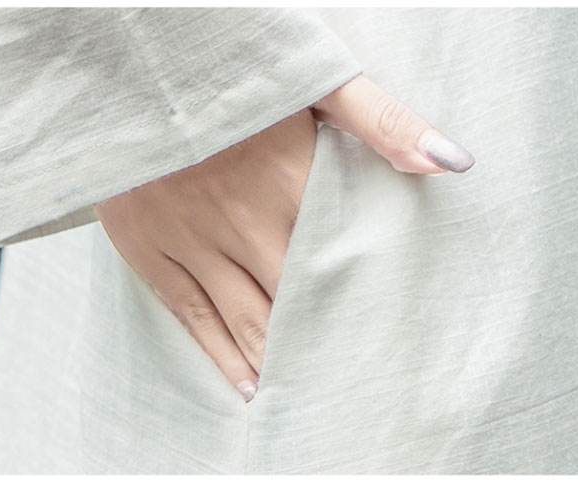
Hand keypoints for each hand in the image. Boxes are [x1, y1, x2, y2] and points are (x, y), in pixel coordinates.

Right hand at [94, 74, 474, 401]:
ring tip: (310, 397)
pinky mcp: (153, 250)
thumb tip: (452, 162)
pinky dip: (224, 357)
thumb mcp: (313, 81)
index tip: (393, 337)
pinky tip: (250, 387)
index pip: (344, 259)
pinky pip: (195, 318)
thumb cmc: (228, 72)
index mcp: (293, 178)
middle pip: (299, 301)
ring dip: (282, 362)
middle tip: (357, 385)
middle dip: (329, 343)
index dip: (369, 302)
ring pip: (249, 321)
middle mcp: (247, 220)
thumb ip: (383, 120)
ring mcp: (195, 240)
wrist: (125, 65)